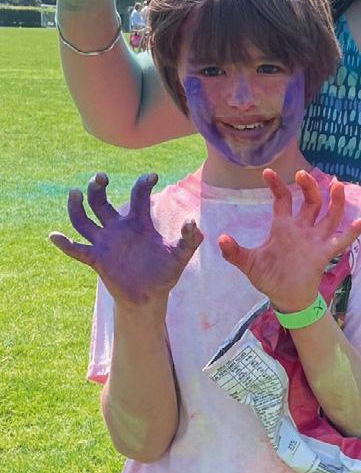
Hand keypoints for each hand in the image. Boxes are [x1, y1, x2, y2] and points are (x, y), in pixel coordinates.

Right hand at [49, 173, 201, 314]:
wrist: (150, 296)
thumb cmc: (165, 272)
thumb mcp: (180, 255)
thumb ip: (189, 239)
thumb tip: (193, 222)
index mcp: (139, 222)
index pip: (137, 196)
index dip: (143, 184)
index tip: (153, 176)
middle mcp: (119, 228)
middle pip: (101, 202)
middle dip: (98, 188)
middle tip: (101, 177)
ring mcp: (106, 243)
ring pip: (84, 220)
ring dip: (77, 207)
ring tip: (75, 192)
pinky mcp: (97, 259)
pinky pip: (77, 249)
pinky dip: (65, 244)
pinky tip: (55, 235)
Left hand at [217, 169, 360, 312]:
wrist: (285, 297)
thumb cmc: (269, 277)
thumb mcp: (249, 264)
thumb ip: (235, 252)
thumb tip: (219, 238)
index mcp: (283, 227)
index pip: (283, 200)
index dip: (277, 185)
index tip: (267, 172)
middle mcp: (302, 229)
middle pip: (310, 202)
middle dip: (308, 186)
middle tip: (303, 174)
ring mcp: (315, 240)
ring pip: (329, 216)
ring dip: (335, 202)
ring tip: (338, 186)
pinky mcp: (324, 254)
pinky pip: (341, 241)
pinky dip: (351, 232)